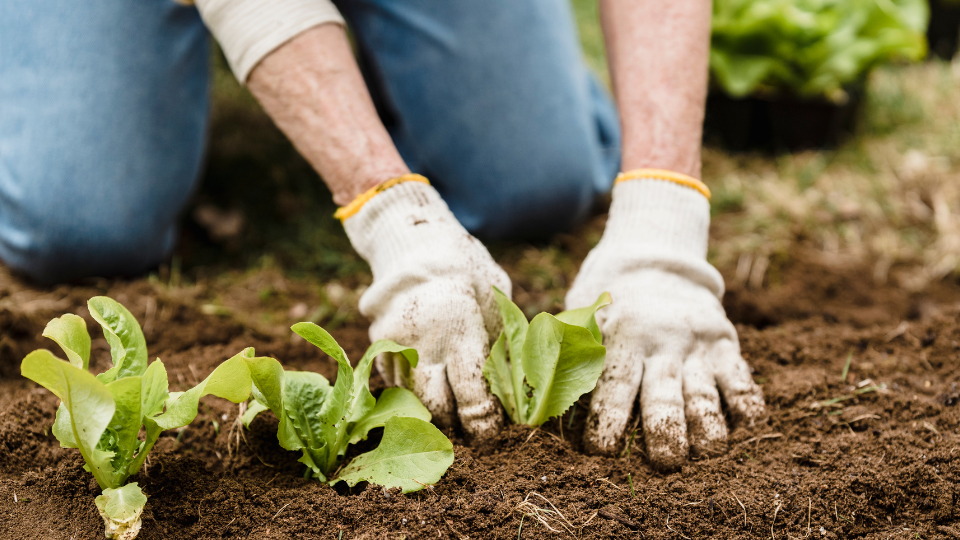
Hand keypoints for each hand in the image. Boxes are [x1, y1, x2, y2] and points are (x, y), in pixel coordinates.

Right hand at [343, 179, 508, 440]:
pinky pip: (396, 384)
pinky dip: (413, 393)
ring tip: (452, 418)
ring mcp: (394, 345)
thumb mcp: (495, 299)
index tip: (492, 431)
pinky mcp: (378, 345)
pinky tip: (430, 390)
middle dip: (455, 425)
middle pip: (435, 406)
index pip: (471, 394)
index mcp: (459, 328)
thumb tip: (513, 390)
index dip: (483, 421)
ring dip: (432, 414)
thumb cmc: (466, 270)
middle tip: (471, 432)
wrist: (414, 243)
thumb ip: (500, 342)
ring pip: (411, 400)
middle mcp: (422, 341)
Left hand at [566, 177, 763, 469]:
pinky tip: (745, 424)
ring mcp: (696, 343)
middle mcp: (660, 341)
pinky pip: (741, 377)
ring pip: (704, 391)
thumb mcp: (581, 316)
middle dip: (664, 430)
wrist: (655, 260)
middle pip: (663, 392)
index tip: (600, 450)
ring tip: (707, 451)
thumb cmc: (606, 303)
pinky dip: (746, 401)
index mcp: (619, 335)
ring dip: (707, 425)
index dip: (607, 418)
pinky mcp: (725, 344)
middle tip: (665, 463)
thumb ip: (563, 354)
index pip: (613, 382)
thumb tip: (530, 402)